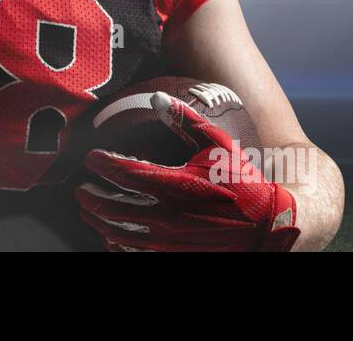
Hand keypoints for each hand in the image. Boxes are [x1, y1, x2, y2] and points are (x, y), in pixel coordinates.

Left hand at [77, 91, 299, 251]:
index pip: (121, 171)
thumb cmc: (244, 181)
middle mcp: (166, 216)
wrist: (272, 226)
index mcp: (175, 184)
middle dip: (88, 196)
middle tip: (80, 187)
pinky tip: (111, 234)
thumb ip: (184, 119)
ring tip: (88, 209)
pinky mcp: (173, 256)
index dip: (100, 163)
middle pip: (109, 207)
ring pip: (115, 233)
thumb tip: (155, 96)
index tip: (90, 157)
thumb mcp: (218, 144)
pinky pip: (132, 253)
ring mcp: (167, 242)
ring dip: (96, 220)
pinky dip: (116, 243)